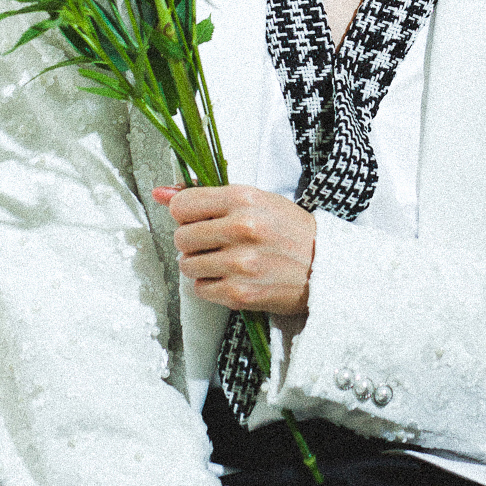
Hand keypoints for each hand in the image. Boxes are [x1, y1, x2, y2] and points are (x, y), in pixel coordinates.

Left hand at [157, 184, 316, 316]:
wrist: (326, 267)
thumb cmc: (289, 230)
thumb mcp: (254, 201)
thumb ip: (206, 196)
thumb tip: (159, 192)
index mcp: (244, 198)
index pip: (183, 205)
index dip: (187, 213)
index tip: (201, 219)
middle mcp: (241, 228)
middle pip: (181, 237)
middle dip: (194, 241)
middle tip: (218, 242)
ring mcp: (240, 263)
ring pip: (187, 265)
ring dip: (201, 265)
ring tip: (226, 261)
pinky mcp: (240, 293)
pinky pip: (200, 289)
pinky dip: (211, 286)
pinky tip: (232, 278)